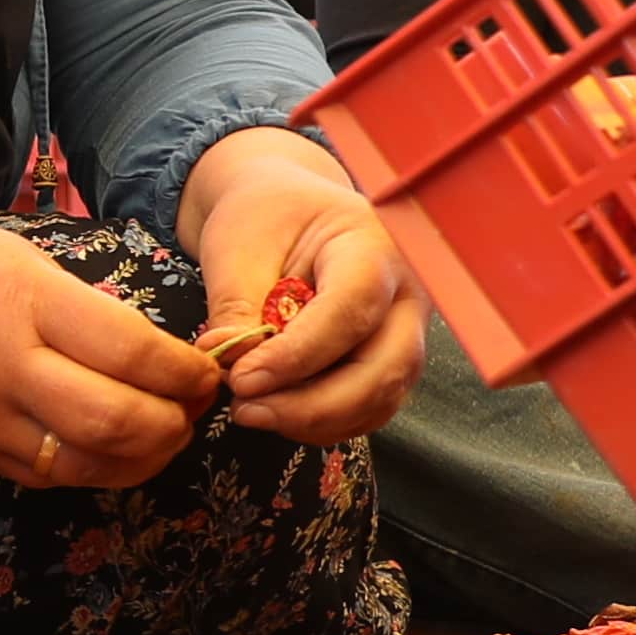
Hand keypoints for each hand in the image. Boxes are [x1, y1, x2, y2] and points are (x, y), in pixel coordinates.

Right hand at [0, 211, 219, 486]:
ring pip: (92, 463)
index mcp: (24, 304)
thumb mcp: (20, 259)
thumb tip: (158, 355)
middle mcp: (7, 370)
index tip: (205, 370)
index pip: (131, 353)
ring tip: (166, 430)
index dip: (185, 371)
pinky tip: (119, 446)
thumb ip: (86, 309)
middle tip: (194, 405)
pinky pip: (58, 476)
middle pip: (117, 421)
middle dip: (175, 421)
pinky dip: (103, 467)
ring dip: (148, 455)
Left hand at [175, 128, 423, 445]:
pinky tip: (277, 411)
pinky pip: (370, 407)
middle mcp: (406, 293)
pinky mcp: (390, 361)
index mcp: (374, 246)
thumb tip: (229, 362)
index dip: (297, 355)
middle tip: (246, 410)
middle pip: (384, 367)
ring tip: (251, 412)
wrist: (290, 212)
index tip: (242, 379)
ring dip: (316, 420)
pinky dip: (325, 422)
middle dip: (314, 404)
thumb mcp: (240, 244)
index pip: (351, 309)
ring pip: (381, 397)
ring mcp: (407, 331)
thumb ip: (236, 304)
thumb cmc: (266, 218)